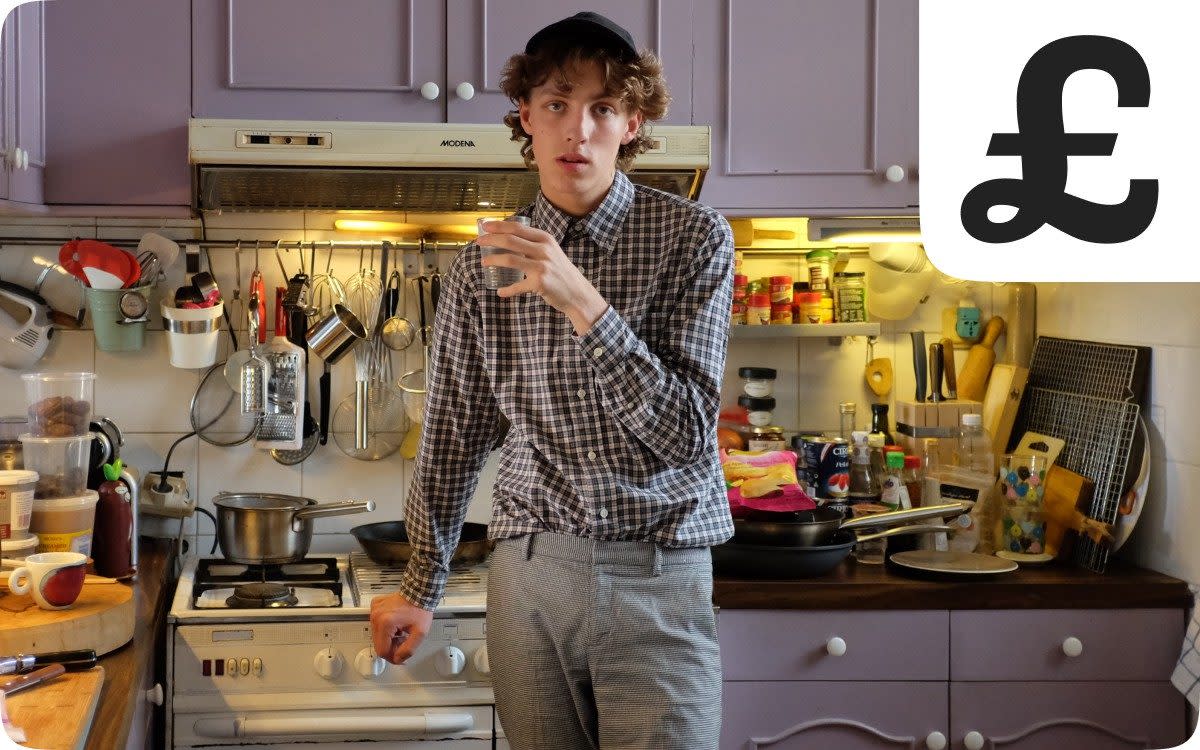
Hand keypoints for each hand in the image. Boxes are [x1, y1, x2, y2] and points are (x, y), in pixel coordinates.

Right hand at [369, 592, 433, 664]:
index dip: (392, 657)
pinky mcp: (375, 606)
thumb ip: (408, 650)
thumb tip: (398, 659)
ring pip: (376, 635)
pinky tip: (395, 625)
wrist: (419, 592)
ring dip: (388, 638)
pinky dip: (385, 628)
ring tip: (401, 632)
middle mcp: (377, 616)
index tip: (400, 657)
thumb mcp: (419, 633)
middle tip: (403, 642)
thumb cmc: (420, 609)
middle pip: (378, 644)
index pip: (382, 650)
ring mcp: (374, 610)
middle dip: (391, 647)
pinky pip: (376, 624)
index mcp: (386, 623)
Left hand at [478, 220, 608, 333]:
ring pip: (510, 260)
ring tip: (483, 262)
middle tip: (478, 242)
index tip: (484, 226)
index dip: (498, 226)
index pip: (517, 227)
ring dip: (493, 260)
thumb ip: (534, 244)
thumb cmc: (561, 272)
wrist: (577, 293)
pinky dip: (507, 290)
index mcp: (545, 239)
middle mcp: (544, 250)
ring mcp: (542, 267)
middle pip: (510, 240)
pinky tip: (500, 291)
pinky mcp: (539, 283)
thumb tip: (509, 239)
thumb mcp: (551, 252)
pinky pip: (517, 286)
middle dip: (491, 240)